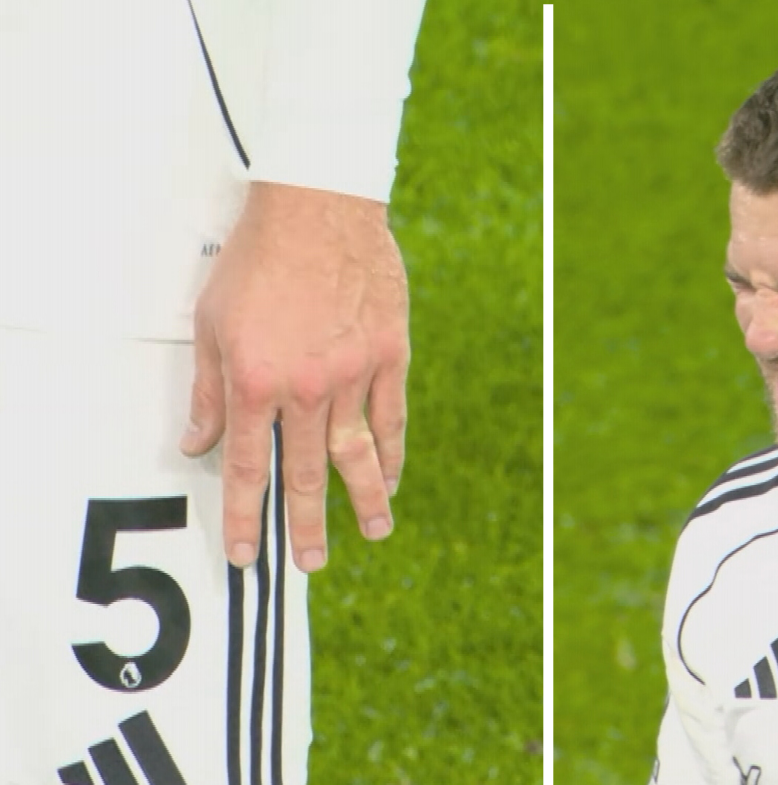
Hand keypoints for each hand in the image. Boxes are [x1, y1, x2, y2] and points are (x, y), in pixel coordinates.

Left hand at [180, 181, 410, 571]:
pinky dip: (392, 451)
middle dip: (305, 524)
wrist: (318, 207)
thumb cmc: (257, 260)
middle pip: (307, 473)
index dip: (246, 515)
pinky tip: (392, 477)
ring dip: (364, 500)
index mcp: (257, 382)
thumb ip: (210, 390)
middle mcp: (308, 388)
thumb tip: (200, 443)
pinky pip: (392, 417)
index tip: (247, 552)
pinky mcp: (390, 355)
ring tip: (374, 534)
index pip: (249, 466)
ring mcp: (356, 374)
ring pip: (358, 453)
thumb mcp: (212, 323)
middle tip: (308, 563)